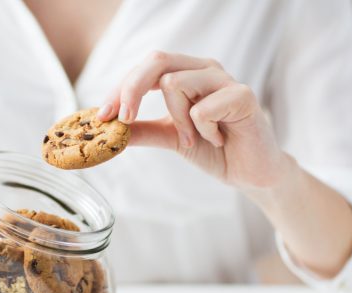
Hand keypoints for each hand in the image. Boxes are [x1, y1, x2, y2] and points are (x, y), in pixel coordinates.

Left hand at [98, 51, 291, 189]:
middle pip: (156, 60)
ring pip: (175, 83)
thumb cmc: (213, 149)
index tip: (102, 116)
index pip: (145, 68)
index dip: (120, 89)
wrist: (249, 172)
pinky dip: (203, 131)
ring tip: (193, 139)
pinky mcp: (243, 96)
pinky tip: (218, 139)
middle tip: (124, 120)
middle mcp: (204, 69)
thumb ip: (142, 130)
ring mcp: (224, 79)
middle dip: (131, 90)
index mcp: (186, 74)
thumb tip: (107, 128)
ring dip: (177, 121)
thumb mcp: (170, 138)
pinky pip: (202, 109)